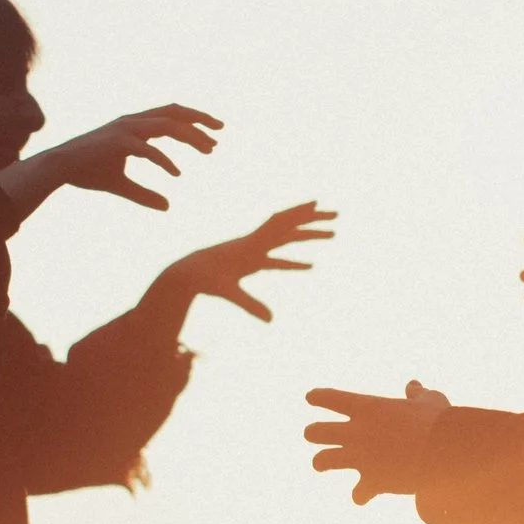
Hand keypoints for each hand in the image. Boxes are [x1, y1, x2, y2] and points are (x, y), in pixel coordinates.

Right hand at [0, 102, 221, 217]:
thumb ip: (144, 194)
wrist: (58, 168)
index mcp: (134, 125)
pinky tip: (177, 173)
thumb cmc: (88, 172)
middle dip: (200, 120)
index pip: (171, 115)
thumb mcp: (122, 185)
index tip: (216, 132)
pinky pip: (147, 148)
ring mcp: (125, 129)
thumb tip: (168, 206)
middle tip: (221, 133)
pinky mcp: (117, 142)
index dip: (195, 120)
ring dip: (190, 137)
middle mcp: (132, 121)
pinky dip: (164, 159)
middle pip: (174, 113)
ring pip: (166, 126)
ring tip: (209, 151)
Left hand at [152, 200, 335, 325]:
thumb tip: (271, 320)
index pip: (279, 224)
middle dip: (313, 221)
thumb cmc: (204, 281)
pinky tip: (310, 266)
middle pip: (289, 227)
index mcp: (252, 244)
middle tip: (337, 215)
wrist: (186, 275)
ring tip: (332, 234)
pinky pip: (278, 259)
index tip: (317, 203)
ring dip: (308, 236)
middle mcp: (255, 243)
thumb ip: (250, 305)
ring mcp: (254, 251)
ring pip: (286, 240)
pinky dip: (295, 261)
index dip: (298, 213)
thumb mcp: (228, 292)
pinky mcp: (252, 263)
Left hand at [303, 380, 448, 502]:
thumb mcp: (430, 400)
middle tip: (316, 435)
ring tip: (322, 464)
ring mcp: (361, 458)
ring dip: (322, 463)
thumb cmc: (440, 422)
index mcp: (367, 407)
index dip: (317, 397)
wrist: (445, 453)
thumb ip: (417, 393)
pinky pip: (357, 494)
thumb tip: (413, 386)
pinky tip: (364, 495)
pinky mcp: (372, 482)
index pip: (329, 398)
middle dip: (313, 433)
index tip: (311, 397)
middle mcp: (357, 432)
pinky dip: (361, 495)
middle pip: (315, 432)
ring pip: (322, 461)